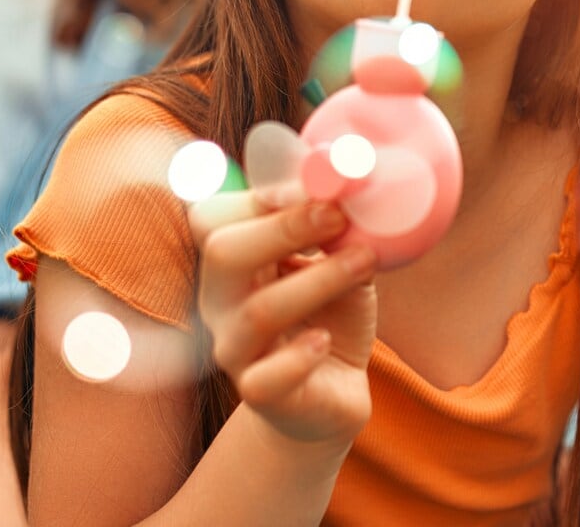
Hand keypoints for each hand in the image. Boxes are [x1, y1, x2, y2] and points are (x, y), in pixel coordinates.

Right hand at [190, 191, 377, 445]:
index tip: (321, 185)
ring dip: (317, 280)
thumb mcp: (338, 263)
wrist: (333, 393)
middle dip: (284, 227)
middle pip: (223, 252)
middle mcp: (221, 301)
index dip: (262, 195)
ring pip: (258, 311)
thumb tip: (348, 185)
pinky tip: (324, 342)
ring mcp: (236, 350)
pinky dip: (296, 357)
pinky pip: (264, 379)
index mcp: (233, 261)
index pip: (215, 216)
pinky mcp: (261, 394)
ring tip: (364, 261)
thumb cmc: (330, 317)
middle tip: (339, 215)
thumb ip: (337, 230)